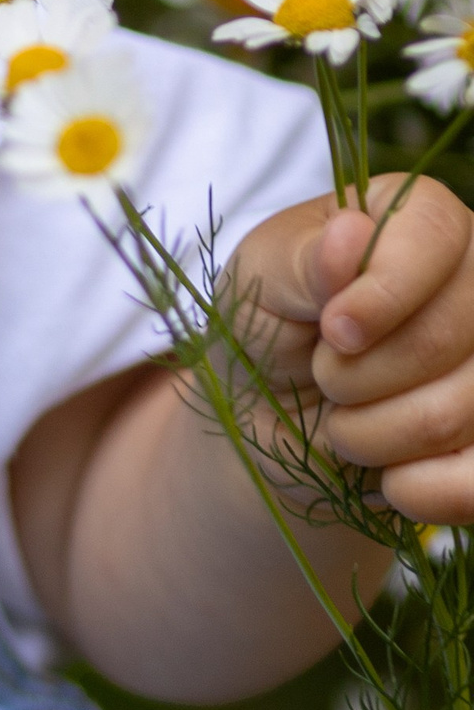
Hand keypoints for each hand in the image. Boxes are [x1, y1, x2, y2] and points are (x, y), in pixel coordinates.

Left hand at [231, 176, 473, 521]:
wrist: (274, 424)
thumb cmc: (267, 331)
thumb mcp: (257, 282)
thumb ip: (301, 259)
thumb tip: (352, 234)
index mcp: (417, 219)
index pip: (438, 234)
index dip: (386, 291)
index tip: (332, 330)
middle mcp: (473, 281)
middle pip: (452, 332)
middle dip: (359, 375)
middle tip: (323, 376)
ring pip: (461, 410)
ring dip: (372, 435)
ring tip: (341, 420)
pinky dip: (419, 490)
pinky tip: (386, 479)